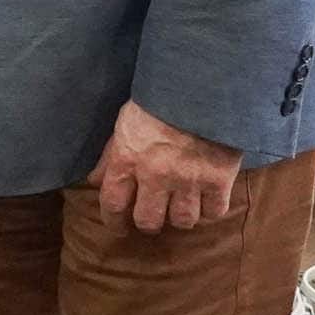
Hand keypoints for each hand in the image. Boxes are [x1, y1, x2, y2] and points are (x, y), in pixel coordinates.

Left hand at [92, 99, 242, 231]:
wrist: (203, 87)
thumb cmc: (159, 99)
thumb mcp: (125, 122)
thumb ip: (111, 155)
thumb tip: (95, 181)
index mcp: (127, 159)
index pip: (113, 203)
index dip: (114, 221)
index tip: (118, 227)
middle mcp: (155, 176)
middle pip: (148, 221)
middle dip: (149, 222)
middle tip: (154, 216)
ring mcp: (188, 180)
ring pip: (182, 221)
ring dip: (180, 216)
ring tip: (181, 205)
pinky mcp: (219, 180)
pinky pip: (213, 212)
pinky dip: (210, 208)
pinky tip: (206, 198)